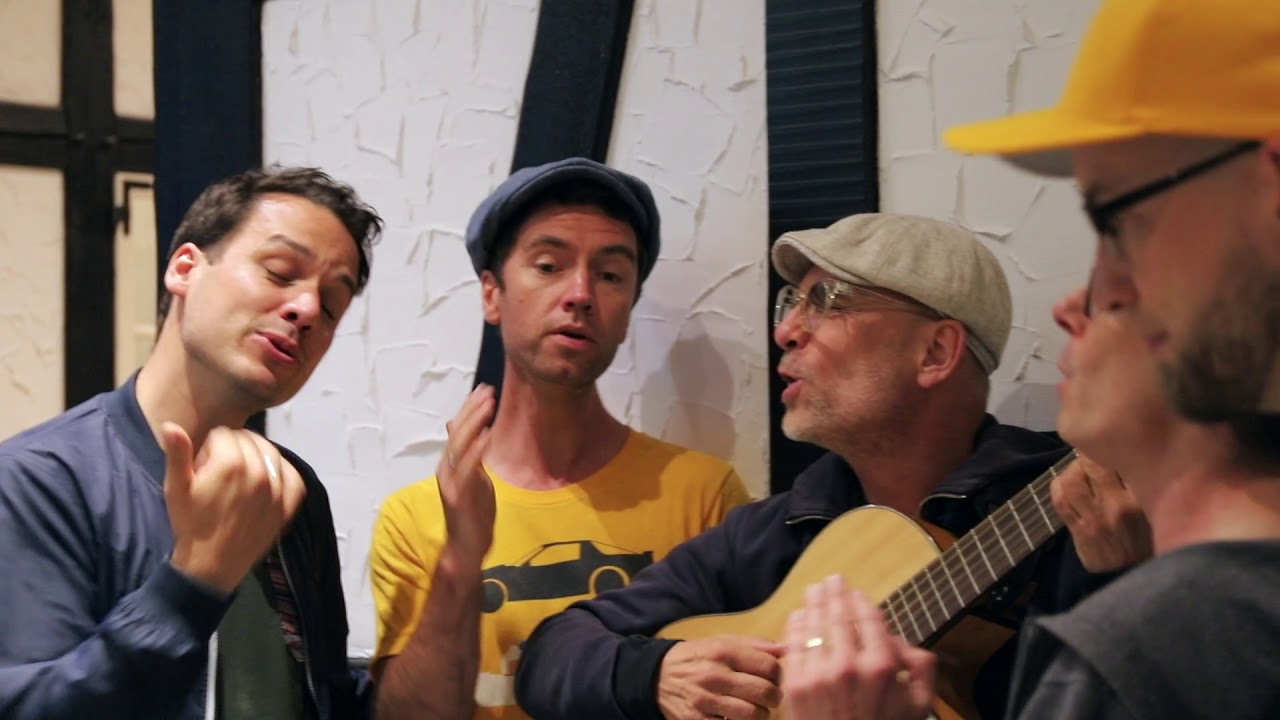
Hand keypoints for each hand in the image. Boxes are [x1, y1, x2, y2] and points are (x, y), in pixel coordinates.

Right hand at [163, 423, 306, 591]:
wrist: (211, 564)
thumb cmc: (191, 524)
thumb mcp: (177, 488)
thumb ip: (177, 454)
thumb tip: (170, 425)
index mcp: (231, 463)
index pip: (224, 433)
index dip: (210, 448)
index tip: (203, 466)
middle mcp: (259, 471)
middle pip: (248, 440)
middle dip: (232, 449)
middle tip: (220, 473)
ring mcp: (277, 488)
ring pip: (271, 452)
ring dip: (256, 457)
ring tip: (240, 476)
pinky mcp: (288, 504)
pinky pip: (293, 474)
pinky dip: (282, 472)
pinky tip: (267, 479)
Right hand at [438, 384, 496, 562]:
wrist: (467, 548)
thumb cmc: (472, 513)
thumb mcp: (473, 478)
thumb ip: (469, 454)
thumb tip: (463, 430)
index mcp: (450, 464)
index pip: (457, 430)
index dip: (469, 408)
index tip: (483, 389)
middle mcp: (446, 469)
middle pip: (457, 433)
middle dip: (473, 409)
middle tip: (488, 390)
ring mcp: (450, 482)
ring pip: (459, 445)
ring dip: (475, 422)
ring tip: (489, 404)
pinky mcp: (458, 496)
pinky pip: (468, 467)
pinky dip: (477, 448)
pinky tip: (488, 433)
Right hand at [657, 634, 783, 719]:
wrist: (658, 675)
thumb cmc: (698, 658)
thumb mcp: (722, 642)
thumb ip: (755, 645)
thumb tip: (787, 649)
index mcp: (724, 652)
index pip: (770, 667)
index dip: (779, 676)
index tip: (774, 679)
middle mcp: (715, 675)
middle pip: (765, 693)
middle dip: (774, 697)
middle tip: (769, 697)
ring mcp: (705, 701)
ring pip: (753, 715)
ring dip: (760, 715)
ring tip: (755, 709)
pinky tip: (735, 717)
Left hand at [782, 576, 934, 719]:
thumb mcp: (919, 704)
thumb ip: (920, 666)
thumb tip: (900, 638)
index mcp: (882, 666)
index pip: (868, 618)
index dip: (860, 600)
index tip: (855, 591)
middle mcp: (849, 665)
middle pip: (838, 616)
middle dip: (833, 594)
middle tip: (831, 580)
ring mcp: (819, 675)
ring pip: (814, 626)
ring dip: (813, 603)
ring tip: (814, 590)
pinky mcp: (796, 686)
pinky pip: (794, 646)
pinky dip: (796, 626)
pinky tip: (798, 615)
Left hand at [1051, 453, 1151, 571]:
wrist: (1134, 574)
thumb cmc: (1147, 536)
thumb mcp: (1155, 508)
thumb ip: (1142, 482)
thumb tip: (1123, 451)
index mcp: (1143, 498)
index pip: (1123, 460)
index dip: (1113, 446)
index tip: (1110, 443)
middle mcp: (1119, 506)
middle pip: (1094, 464)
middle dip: (1089, 453)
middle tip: (1092, 454)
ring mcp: (1096, 519)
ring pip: (1073, 480)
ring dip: (1072, 469)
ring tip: (1079, 470)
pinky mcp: (1080, 530)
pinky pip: (1060, 500)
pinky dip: (1058, 486)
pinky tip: (1064, 484)